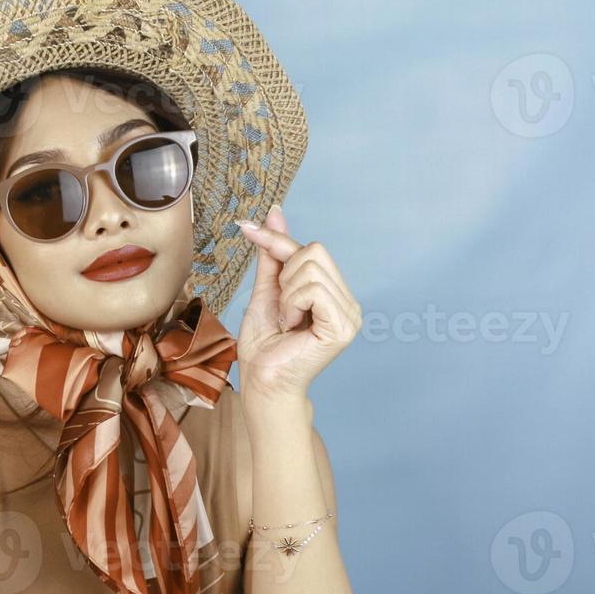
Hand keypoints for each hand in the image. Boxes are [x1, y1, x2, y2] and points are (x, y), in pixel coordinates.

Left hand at [235, 203, 361, 400]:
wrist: (262, 381)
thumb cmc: (264, 344)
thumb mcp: (266, 289)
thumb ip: (274, 253)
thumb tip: (275, 212)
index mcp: (333, 292)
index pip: (309, 249)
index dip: (276, 239)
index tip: (245, 227)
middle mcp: (347, 301)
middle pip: (314, 251)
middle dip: (285, 275)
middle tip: (281, 308)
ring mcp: (349, 314)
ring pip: (311, 269)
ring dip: (286, 294)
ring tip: (286, 321)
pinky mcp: (343, 327)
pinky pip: (314, 289)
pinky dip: (292, 304)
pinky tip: (291, 326)